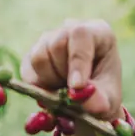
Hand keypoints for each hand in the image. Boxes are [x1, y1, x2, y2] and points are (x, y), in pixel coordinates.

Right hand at [20, 19, 123, 135]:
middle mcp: (72, 29)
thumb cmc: (104, 98)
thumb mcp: (108, 103)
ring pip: (38, 60)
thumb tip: (84, 97)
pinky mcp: (32, 55)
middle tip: (72, 97)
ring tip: (67, 95)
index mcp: (99, 33)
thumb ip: (100, 100)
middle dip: (61, 77)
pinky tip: (55, 95)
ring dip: (51, 85)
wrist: (88, 107)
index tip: (77, 88)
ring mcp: (50, 39)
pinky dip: (39, 91)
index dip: (77, 61)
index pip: (81, 35)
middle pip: (54, 45)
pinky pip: (26, 74)